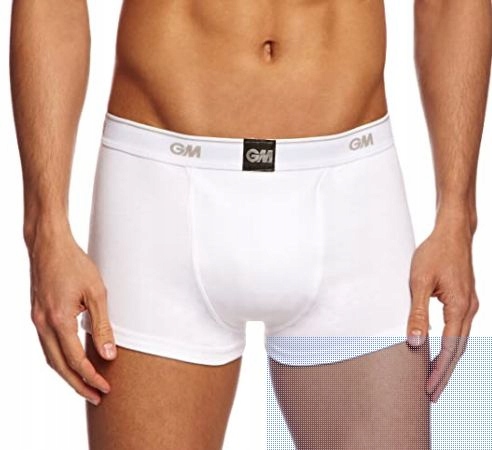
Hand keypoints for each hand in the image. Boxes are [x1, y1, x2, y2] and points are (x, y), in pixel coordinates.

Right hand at [27, 228, 116, 405]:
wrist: (49, 245)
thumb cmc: (75, 264)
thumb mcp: (97, 292)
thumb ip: (102, 325)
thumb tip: (109, 354)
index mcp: (59, 319)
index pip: (76, 360)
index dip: (91, 377)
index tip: (106, 387)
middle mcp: (43, 324)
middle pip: (60, 366)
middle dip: (78, 384)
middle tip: (96, 396)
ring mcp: (36, 320)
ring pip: (50, 358)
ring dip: (67, 374)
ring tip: (86, 384)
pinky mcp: (37, 315)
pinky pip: (47, 345)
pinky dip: (59, 359)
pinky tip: (72, 361)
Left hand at [406, 225, 478, 402]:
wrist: (453, 233)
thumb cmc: (435, 253)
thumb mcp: (419, 282)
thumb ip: (417, 313)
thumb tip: (415, 343)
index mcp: (460, 308)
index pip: (450, 349)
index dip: (439, 371)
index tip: (428, 389)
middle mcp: (469, 310)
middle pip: (458, 351)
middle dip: (444, 374)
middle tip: (431, 395)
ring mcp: (469, 306)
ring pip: (459, 342)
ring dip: (447, 362)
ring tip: (433, 380)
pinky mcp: (465, 301)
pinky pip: (458, 330)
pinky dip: (450, 346)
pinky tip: (439, 352)